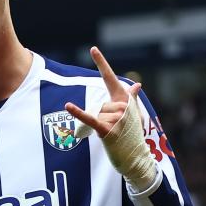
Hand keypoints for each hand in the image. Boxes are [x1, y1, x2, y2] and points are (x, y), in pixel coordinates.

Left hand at [64, 47, 157, 192]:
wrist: (137, 157)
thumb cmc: (132, 135)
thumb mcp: (132, 114)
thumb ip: (130, 98)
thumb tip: (136, 84)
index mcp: (124, 99)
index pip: (110, 77)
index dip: (102, 63)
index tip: (93, 49)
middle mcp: (121, 106)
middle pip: (100, 105)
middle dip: (102, 119)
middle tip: (115, 130)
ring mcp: (115, 118)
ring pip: (97, 115)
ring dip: (101, 127)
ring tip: (114, 136)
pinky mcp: (107, 130)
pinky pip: (90, 119)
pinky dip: (78, 113)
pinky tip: (68, 105)